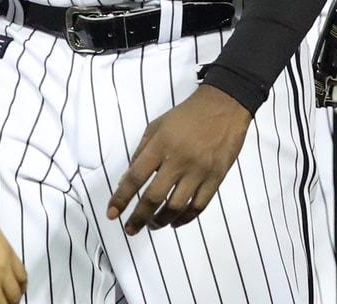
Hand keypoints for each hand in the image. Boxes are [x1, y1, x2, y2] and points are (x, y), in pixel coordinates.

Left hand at [106, 84, 250, 235]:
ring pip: (177, 207)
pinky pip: (198, 206)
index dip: (121, 198)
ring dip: (161, 221)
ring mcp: (199, 171)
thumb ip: (140, 152)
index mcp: (161, 145)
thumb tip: (126, 180)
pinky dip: (185, 218)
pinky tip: (175, 222)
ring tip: (152, 225)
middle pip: (155, 197)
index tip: (112, 214)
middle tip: (130, 230)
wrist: (224, 106)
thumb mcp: (157, 125)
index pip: (136, 177)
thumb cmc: (186, 115)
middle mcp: (179, 160)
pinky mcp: (216, 178)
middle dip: (139, 218)